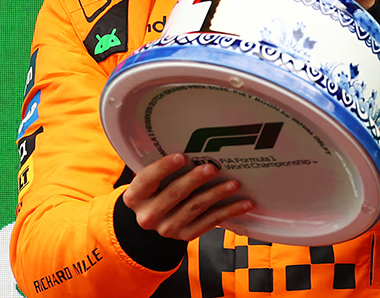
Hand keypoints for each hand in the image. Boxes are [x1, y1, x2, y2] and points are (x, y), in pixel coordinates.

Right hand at [122, 154, 253, 240]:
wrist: (154, 220)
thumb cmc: (156, 190)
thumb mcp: (150, 179)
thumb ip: (162, 166)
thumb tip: (191, 144)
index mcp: (135, 197)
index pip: (147, 179)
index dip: (164, 168)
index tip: (182, 157)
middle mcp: (148, 216)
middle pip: (174, 194)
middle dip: (195, 180)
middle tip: (212, 167)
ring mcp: (167, 229)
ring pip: (195, 208)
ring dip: (217, 194)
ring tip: (233, 184)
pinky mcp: (185, 236)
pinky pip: (210, 222)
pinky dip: (229, 211)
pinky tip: (243, 203)